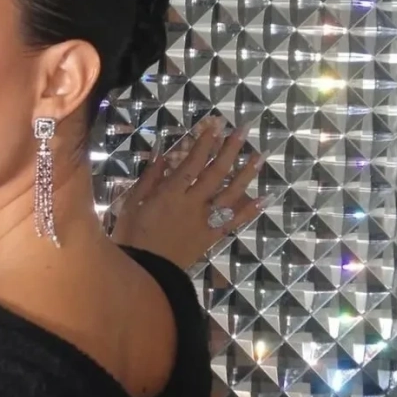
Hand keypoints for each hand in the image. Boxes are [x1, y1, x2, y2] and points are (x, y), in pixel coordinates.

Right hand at [112, 118, 264, 270]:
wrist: (144, 273)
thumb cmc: (131, 237)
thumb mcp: (132, 204)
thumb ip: (150, 178)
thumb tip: (163, 153)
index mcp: (170, 194)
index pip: (192, 162)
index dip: (205, 141)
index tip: (216, 123)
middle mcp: (192, 204)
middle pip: (216, 173)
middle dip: (230, 149)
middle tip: (243, 130)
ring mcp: (204, 221)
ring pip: (230, 194)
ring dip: (246, 174)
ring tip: (259, 156)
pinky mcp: (211, 237)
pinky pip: (233, 222)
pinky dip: (250, 210)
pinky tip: (264, 198)